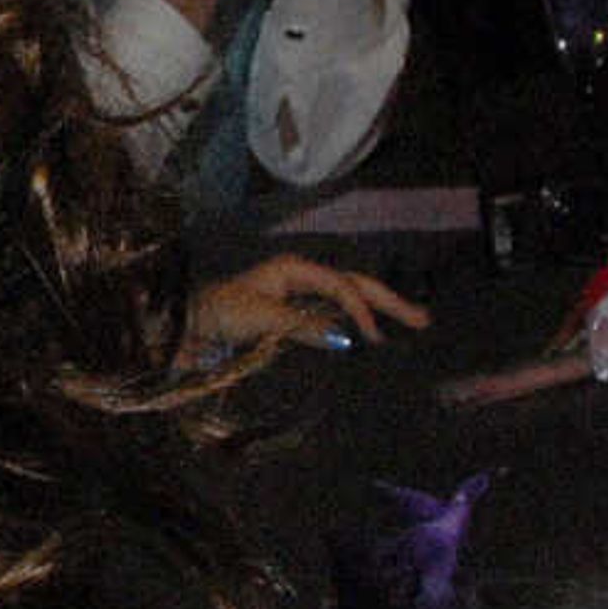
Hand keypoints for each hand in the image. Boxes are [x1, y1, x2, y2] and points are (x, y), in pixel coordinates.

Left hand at [184, 254, 427, 366]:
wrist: (185, 327)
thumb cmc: (218, 314)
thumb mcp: (261, 317)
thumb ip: (304, 326)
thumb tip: (344, 339)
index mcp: (295, 269)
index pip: (342, 286)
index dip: (361, 310)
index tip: (372, 337)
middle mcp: (301, 278)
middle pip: (355, 286)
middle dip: (388, 303)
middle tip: (422, 321)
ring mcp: (298, 297)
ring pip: (347, 301)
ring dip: (377, 313)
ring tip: (410, 325)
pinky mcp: (292, 317)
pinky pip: (331, 318)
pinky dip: (353, 326)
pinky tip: (371, 337)